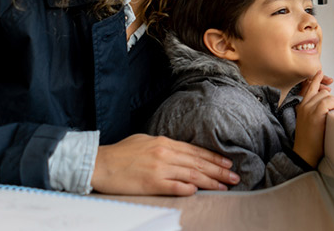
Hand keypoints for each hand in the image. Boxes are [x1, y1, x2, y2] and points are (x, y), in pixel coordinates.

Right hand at [91, 134, 239, 195]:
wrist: (99, 164)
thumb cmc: (120, 153)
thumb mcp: (145, 141)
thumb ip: (164, 145)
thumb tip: (181, 151)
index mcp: (164, 142)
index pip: (196, 151)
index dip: (214, 158)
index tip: (228, 163)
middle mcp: (165, 154)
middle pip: (199, 163)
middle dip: (219, 170)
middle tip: (235, 177)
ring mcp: (159, 168)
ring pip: (192, 175)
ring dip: (211, 182)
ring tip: (225, 186)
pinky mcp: (152, 183)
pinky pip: (176, 187)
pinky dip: (189, 189)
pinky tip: (200, 192)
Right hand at [293, 70, 333, 166]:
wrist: (304, 154)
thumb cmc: (309, 142)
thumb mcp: (309, 123)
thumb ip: (316, 113)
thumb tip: (332, 107)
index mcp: (302, 106)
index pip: (309, 88)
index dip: (316, 80)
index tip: (320, 72)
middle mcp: (304, 105)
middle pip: (323, 92)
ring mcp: (309, 109)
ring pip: (327, 96)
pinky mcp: (315, 114)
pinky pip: (328, 103)